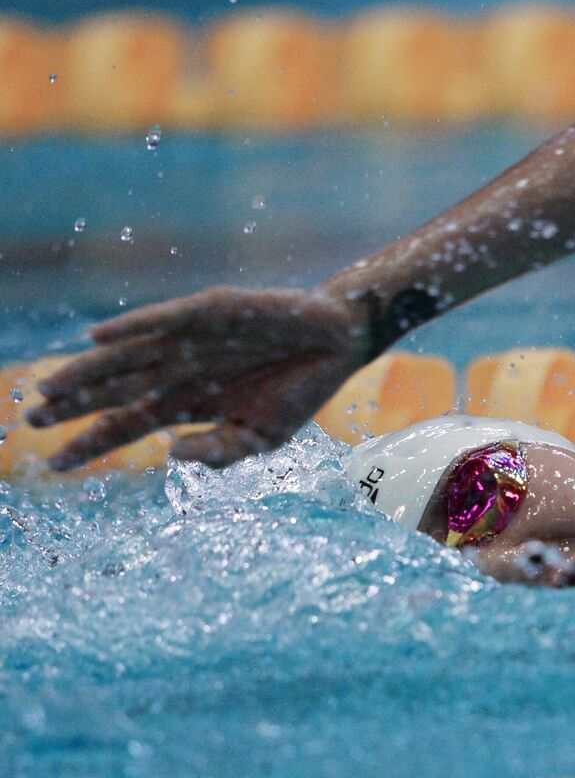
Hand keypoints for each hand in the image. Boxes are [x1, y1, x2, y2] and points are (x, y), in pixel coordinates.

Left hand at [27, 286, 369, 469]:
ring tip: (49, 388)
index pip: (126, 425)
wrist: (339, 343)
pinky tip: (98, 338)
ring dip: (87, 372)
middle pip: (113, 391)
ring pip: (127, 357)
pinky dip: (131, 328)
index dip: (90, 444)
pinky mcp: (210, 312)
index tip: (55, 465)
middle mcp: (178, 371)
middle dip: (72, 406)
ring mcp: (190, 341)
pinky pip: (163, 321)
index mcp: (187, 404)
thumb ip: (219, 453)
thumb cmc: (300, 390)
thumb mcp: (263, 438)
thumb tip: (170, 454)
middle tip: (32, 420)